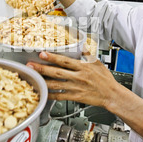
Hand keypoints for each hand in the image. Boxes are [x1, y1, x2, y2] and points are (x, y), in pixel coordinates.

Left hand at [26, 51, 142, 138]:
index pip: (65, 61)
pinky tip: (43, 94)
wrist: (112, 95)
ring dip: (43, 81)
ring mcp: (76, 88)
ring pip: (56, 84)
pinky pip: (60, 96)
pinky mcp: (75, 97)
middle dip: (42, 68)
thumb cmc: (105, 80)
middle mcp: (78, 77)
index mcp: (83, 67)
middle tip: (30, 65)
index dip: (53, 57)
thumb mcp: (98, 63)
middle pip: (57, 72)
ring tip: (32, 78)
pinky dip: (50, 95)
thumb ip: (88, 54)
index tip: (42, 54)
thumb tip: (82, 44)